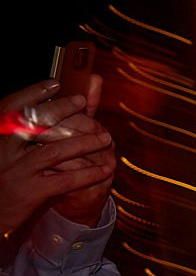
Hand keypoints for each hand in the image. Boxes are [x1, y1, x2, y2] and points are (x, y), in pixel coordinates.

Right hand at [0, 78, 114, 235]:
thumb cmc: (2, 174)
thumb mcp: (4, 149)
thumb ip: (23, 125)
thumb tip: (44, 93)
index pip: (11, 108)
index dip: (32, 93)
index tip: (55, 83)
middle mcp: (3, 151)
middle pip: (36, 125)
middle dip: (63, 111)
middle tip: (83, 103)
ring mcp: (18, 171)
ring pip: (56, 152)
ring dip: (85, 143)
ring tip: (106, 138)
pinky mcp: (31, 192)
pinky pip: (66, 180)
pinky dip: (88, 174)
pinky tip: (105, 170)